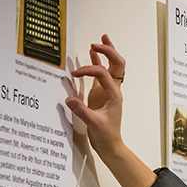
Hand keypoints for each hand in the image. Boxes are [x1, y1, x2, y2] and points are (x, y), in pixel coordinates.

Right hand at [65, 34, 126, 160]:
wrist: (110, 146)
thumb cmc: (106, 136)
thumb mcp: (93, 123)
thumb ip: (81, 110)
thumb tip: (69, 99)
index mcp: (114, 94)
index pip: (102, 73)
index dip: (88, 70)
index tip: (75, 74)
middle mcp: (113, 90)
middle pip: (117, 64)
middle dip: (108, 51)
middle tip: (98, 43)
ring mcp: (107, 92)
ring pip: (111, 67)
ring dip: (106, 54)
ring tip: (101, 40)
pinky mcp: (101, 95)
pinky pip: (101, 75)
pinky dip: (97, 64)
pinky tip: (92, 55)